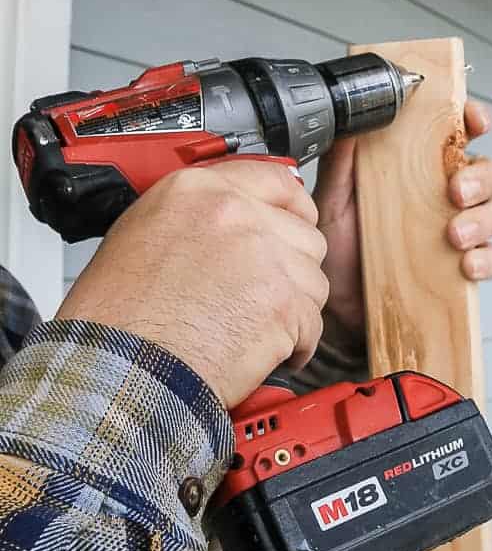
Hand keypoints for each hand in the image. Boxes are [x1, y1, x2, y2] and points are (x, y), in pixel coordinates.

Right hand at [57, 162, 328, 408]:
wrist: (119, 370)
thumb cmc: (118, 317)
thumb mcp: (143, 234)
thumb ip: (197, 216)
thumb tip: (232, 219)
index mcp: (199, 191)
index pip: (276, 181)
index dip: (293, 209)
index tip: (297, 223)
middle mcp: (237, 215)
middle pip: (303, 234)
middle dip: (292, 267)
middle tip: (268, 293)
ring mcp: (265, 258)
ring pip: (314, 279)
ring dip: (295, 307)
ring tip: (259, 328)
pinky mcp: (283, 305)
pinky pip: (314, 323)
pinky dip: (296, 344)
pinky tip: (267, 353)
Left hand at [313, 99, 491, 337]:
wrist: (338, 307)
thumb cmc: (339, 249)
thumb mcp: (332, 201)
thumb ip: (340, 163)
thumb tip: (349, 124)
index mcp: (418, 168)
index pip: (456, 134)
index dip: (475, 120)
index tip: (477, 122)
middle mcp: (442, 195)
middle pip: (487, 172)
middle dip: (480, 179)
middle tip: (457, 192)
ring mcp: (456, 230)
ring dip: (483, 220)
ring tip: (456, 235)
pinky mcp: (460, 267)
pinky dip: (486, 260)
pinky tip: (466, 265)